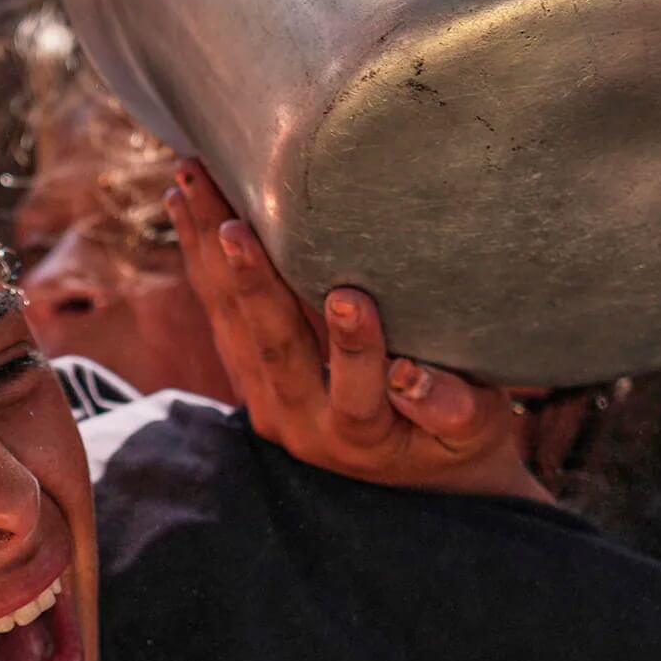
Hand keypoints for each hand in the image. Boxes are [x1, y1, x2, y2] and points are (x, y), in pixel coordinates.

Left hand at [167, 160, 549, 503]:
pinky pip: (217, 311)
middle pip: (272, 348)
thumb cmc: (458, 439)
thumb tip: (412, 376)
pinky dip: (201, 257)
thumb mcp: (476, 428)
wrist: (415, 476)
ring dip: (206, 251)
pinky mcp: (246, 376)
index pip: (355, 391)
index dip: (353, 348)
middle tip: (231, 226)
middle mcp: (300, 421)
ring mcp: (264, 399)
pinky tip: (184, 203)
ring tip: (189, 184)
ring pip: (230, 321)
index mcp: (362, 434)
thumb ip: (453, 408)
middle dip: (252, 282)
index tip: (349, 297)